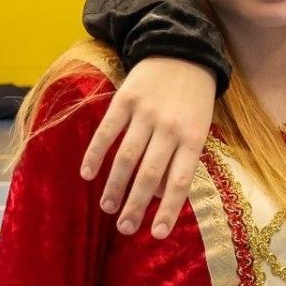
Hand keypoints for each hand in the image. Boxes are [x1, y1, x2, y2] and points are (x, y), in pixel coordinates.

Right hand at [79, 58, 216, 237]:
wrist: (182, 51)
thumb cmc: (193, 99)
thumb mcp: (198, 128)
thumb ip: (181, 159)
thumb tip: (158, 196)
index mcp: (193, 138)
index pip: (180, 181)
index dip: (169, 209)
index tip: (158, 234)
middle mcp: (169, 128)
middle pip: (149, 174)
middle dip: (136, 205)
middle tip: (125, 229)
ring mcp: (146, 114)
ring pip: (126, 157)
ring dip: (114, 186)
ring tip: (108, 208)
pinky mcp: (125, 100)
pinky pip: (107, 132)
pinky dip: (95, 154)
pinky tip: (87, 175)